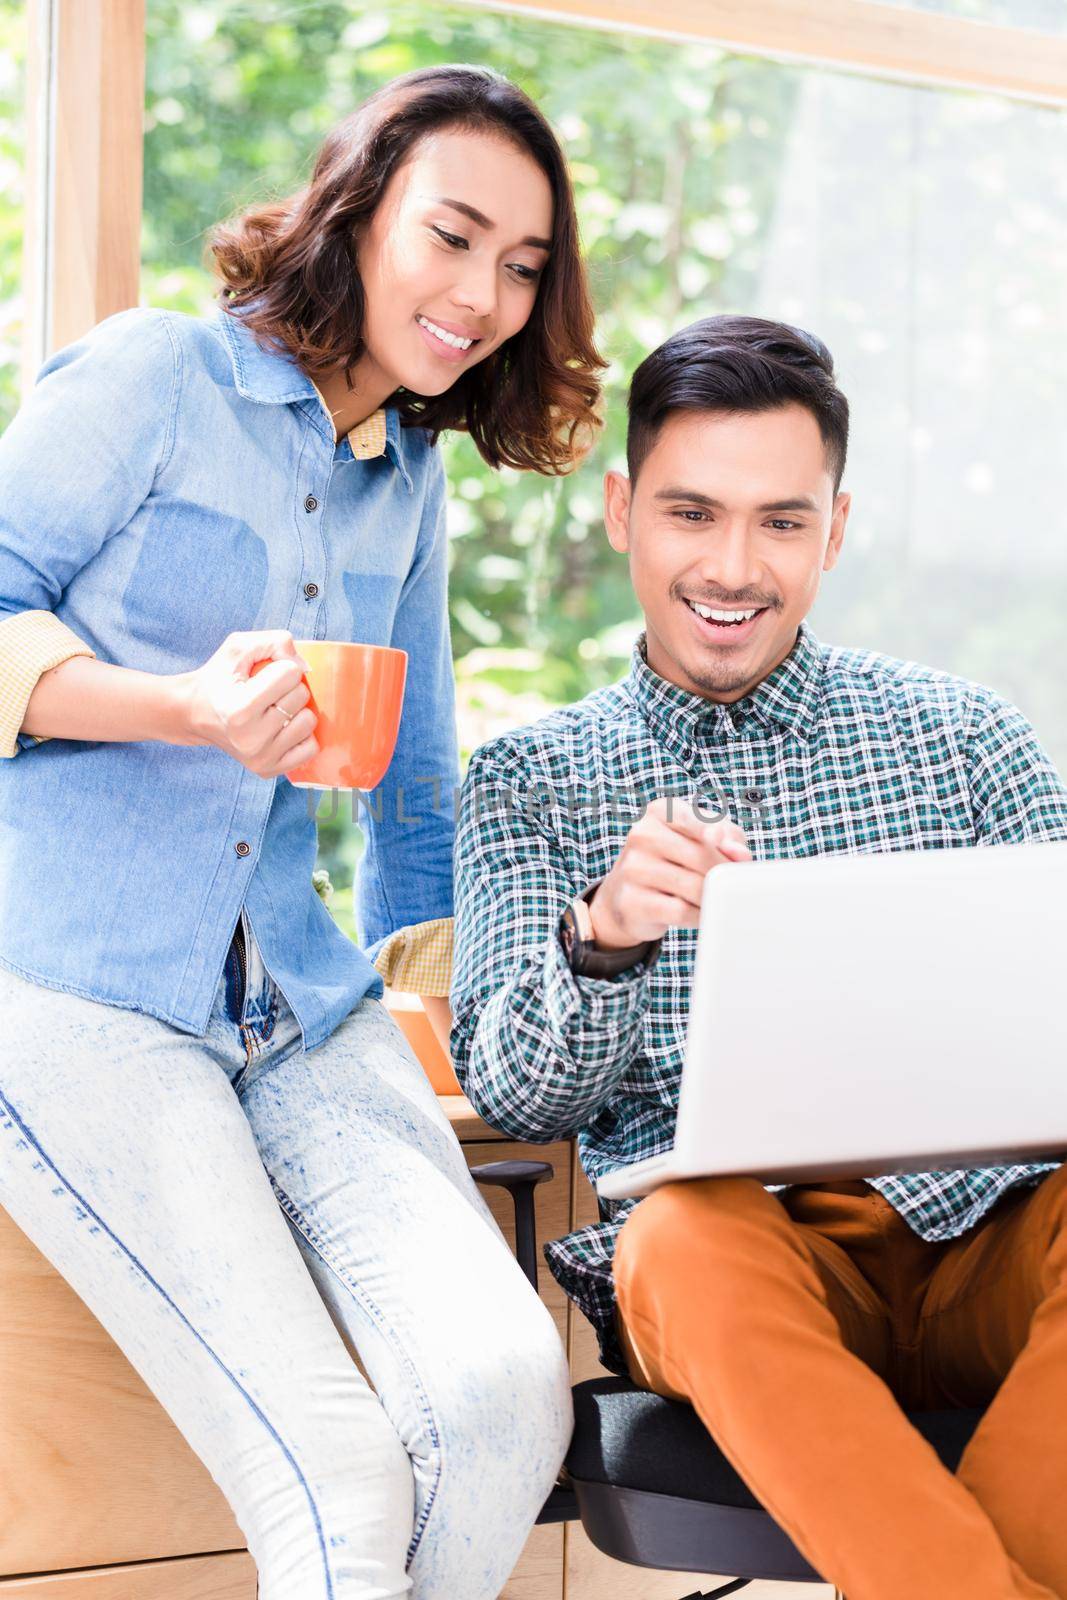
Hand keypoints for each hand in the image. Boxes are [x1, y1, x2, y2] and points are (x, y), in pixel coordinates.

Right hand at [176, 630, 317, 778]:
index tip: (263, 673)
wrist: (195, 714)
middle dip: (289, 687)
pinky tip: (282, 729)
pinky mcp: (268, 770)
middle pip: (301, 697)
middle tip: (266, 692)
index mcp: (239, 708)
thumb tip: (306, 667)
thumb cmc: (219, 678)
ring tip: (274, 710)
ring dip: (297, 711)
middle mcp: (249, 738)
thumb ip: (274, 642)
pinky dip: (301, 735)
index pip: (290, 674)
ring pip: (309, 723)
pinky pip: (310, 749)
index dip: (281, 666)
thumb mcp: (237, 647)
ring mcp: (259, 758)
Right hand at [588, 797, 751, 948]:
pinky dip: (698, 916)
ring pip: (693, 886)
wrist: (625, 896)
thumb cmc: (673, 861)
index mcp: (660, 812)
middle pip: (700, 856)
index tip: (718, 839)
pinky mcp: (632, 901)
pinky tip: (701, 914)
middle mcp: (642, 834)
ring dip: (712, 897)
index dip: (711, 829)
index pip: (691, 818)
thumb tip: (740, 854)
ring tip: (716, 900)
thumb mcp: (699, 838)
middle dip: (724, 874)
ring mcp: (633, 868)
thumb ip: (728, 837)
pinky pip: (680, 911)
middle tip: (733, 886)